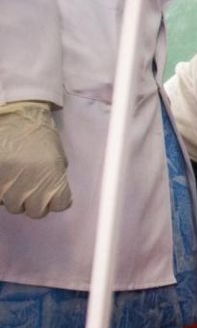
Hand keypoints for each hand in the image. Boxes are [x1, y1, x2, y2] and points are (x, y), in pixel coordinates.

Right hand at [0, 101, 71, 217]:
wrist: (14, 115)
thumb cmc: (39, 133)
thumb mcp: (57, 157)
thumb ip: (56, 178)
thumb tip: (54, 195)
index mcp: (53, 179)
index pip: (59, 205)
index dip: (57, 200)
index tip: (54, 193)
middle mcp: (31, 186)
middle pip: (35, 212)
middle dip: (35, 202)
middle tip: (32, 188)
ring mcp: (8, 186)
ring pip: (13, 206)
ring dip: (15, 197)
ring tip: (15, 179)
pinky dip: (1, 191)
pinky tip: (4, 177)